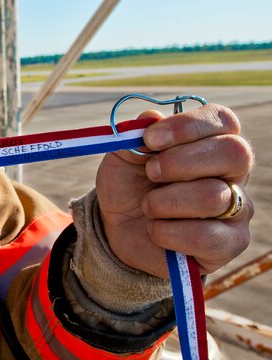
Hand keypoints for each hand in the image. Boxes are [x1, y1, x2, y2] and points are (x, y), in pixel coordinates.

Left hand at [96, 103, 253, 278]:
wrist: (119, 230)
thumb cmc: (129, 185)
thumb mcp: (122, 157)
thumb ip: (135, 136)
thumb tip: (151, 118)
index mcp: (211, 140)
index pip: (222, 120)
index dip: (187, 126)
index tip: (151, 138)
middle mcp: (234, 171)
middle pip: (234, 153)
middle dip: (180, 162)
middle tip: (150, 173)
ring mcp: (238, 207)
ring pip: (213, 196)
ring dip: (164, 202)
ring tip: (147, 206)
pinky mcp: (232, 241)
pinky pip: (207, 237)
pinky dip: (168, 232)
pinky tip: (156, 230)